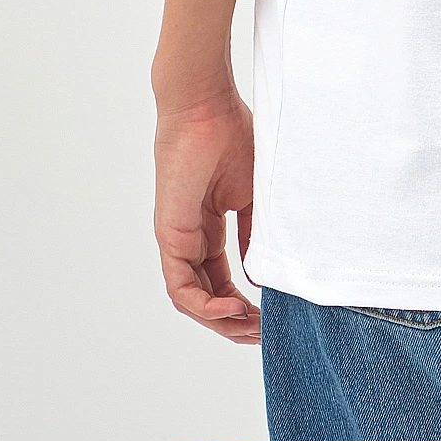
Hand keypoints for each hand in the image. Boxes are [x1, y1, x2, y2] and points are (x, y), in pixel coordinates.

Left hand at [153, 88, 260, 343]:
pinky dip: (206, 305)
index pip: (222, 277)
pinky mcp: (169, 236)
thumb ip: (254, 236)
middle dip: (234, 320)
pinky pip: (181, 287)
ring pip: (192, 299)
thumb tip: (260, 276)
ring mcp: (177, 239)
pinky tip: (233, 308)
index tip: (270, 314)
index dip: (244, 301)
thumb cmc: (232, 136)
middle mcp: (190, 238)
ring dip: (220, 320)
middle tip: (262, 332)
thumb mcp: (255, 195)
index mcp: (209, 226)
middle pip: (207, 295)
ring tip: (250, 327)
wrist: (207, 107)